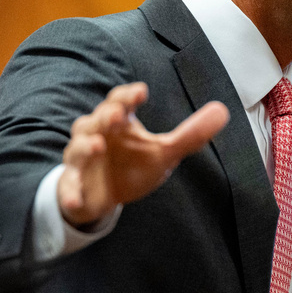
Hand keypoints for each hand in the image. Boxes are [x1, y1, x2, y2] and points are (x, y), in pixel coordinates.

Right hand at [58, 82, 228, 226]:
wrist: (105, 196)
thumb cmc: (132, 165)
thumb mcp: (164, 152)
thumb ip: (191, 134)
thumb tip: (223, 111)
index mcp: (118, 123)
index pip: (119, 101)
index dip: (128, 96)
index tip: (142, 92)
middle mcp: (96, 135)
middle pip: (96, 119)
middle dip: (106, 116)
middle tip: (118, 116)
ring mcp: (82, 161)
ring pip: (78, 149)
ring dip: (86, 147)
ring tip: (98, 146)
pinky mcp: (73, 185)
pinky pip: (68, 187)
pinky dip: (69, 192)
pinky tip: (76, 200)